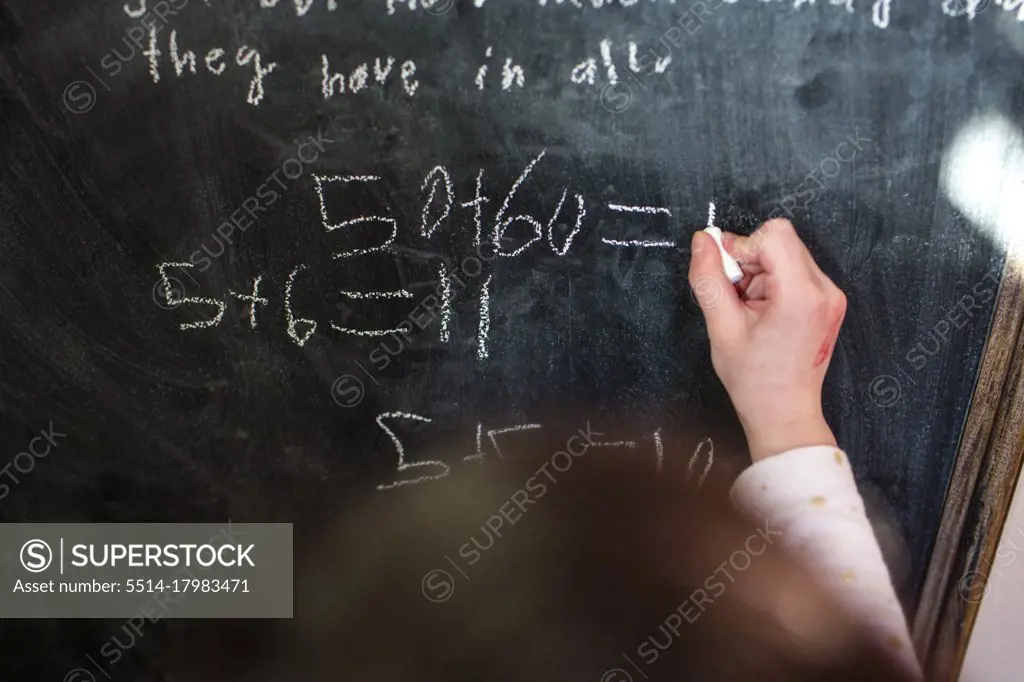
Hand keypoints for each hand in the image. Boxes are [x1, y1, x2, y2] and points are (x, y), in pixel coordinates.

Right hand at [687, 219, 846, 461]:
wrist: (785, 413)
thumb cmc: (755, 380)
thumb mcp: (721, 328)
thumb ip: (708, 279)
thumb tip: (702, 241)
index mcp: (801, 296)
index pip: (775, 234)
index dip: (743, 246)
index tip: (728, 275)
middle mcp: (825, 290)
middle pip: (781, 240)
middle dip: (750, 261)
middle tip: (736, 297)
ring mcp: (831, 295)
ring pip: (787, 253)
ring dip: (760, 271)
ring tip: (750, 308)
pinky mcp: (829, 300)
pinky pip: (796, 270)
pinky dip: (773, 281)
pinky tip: (763, 310)